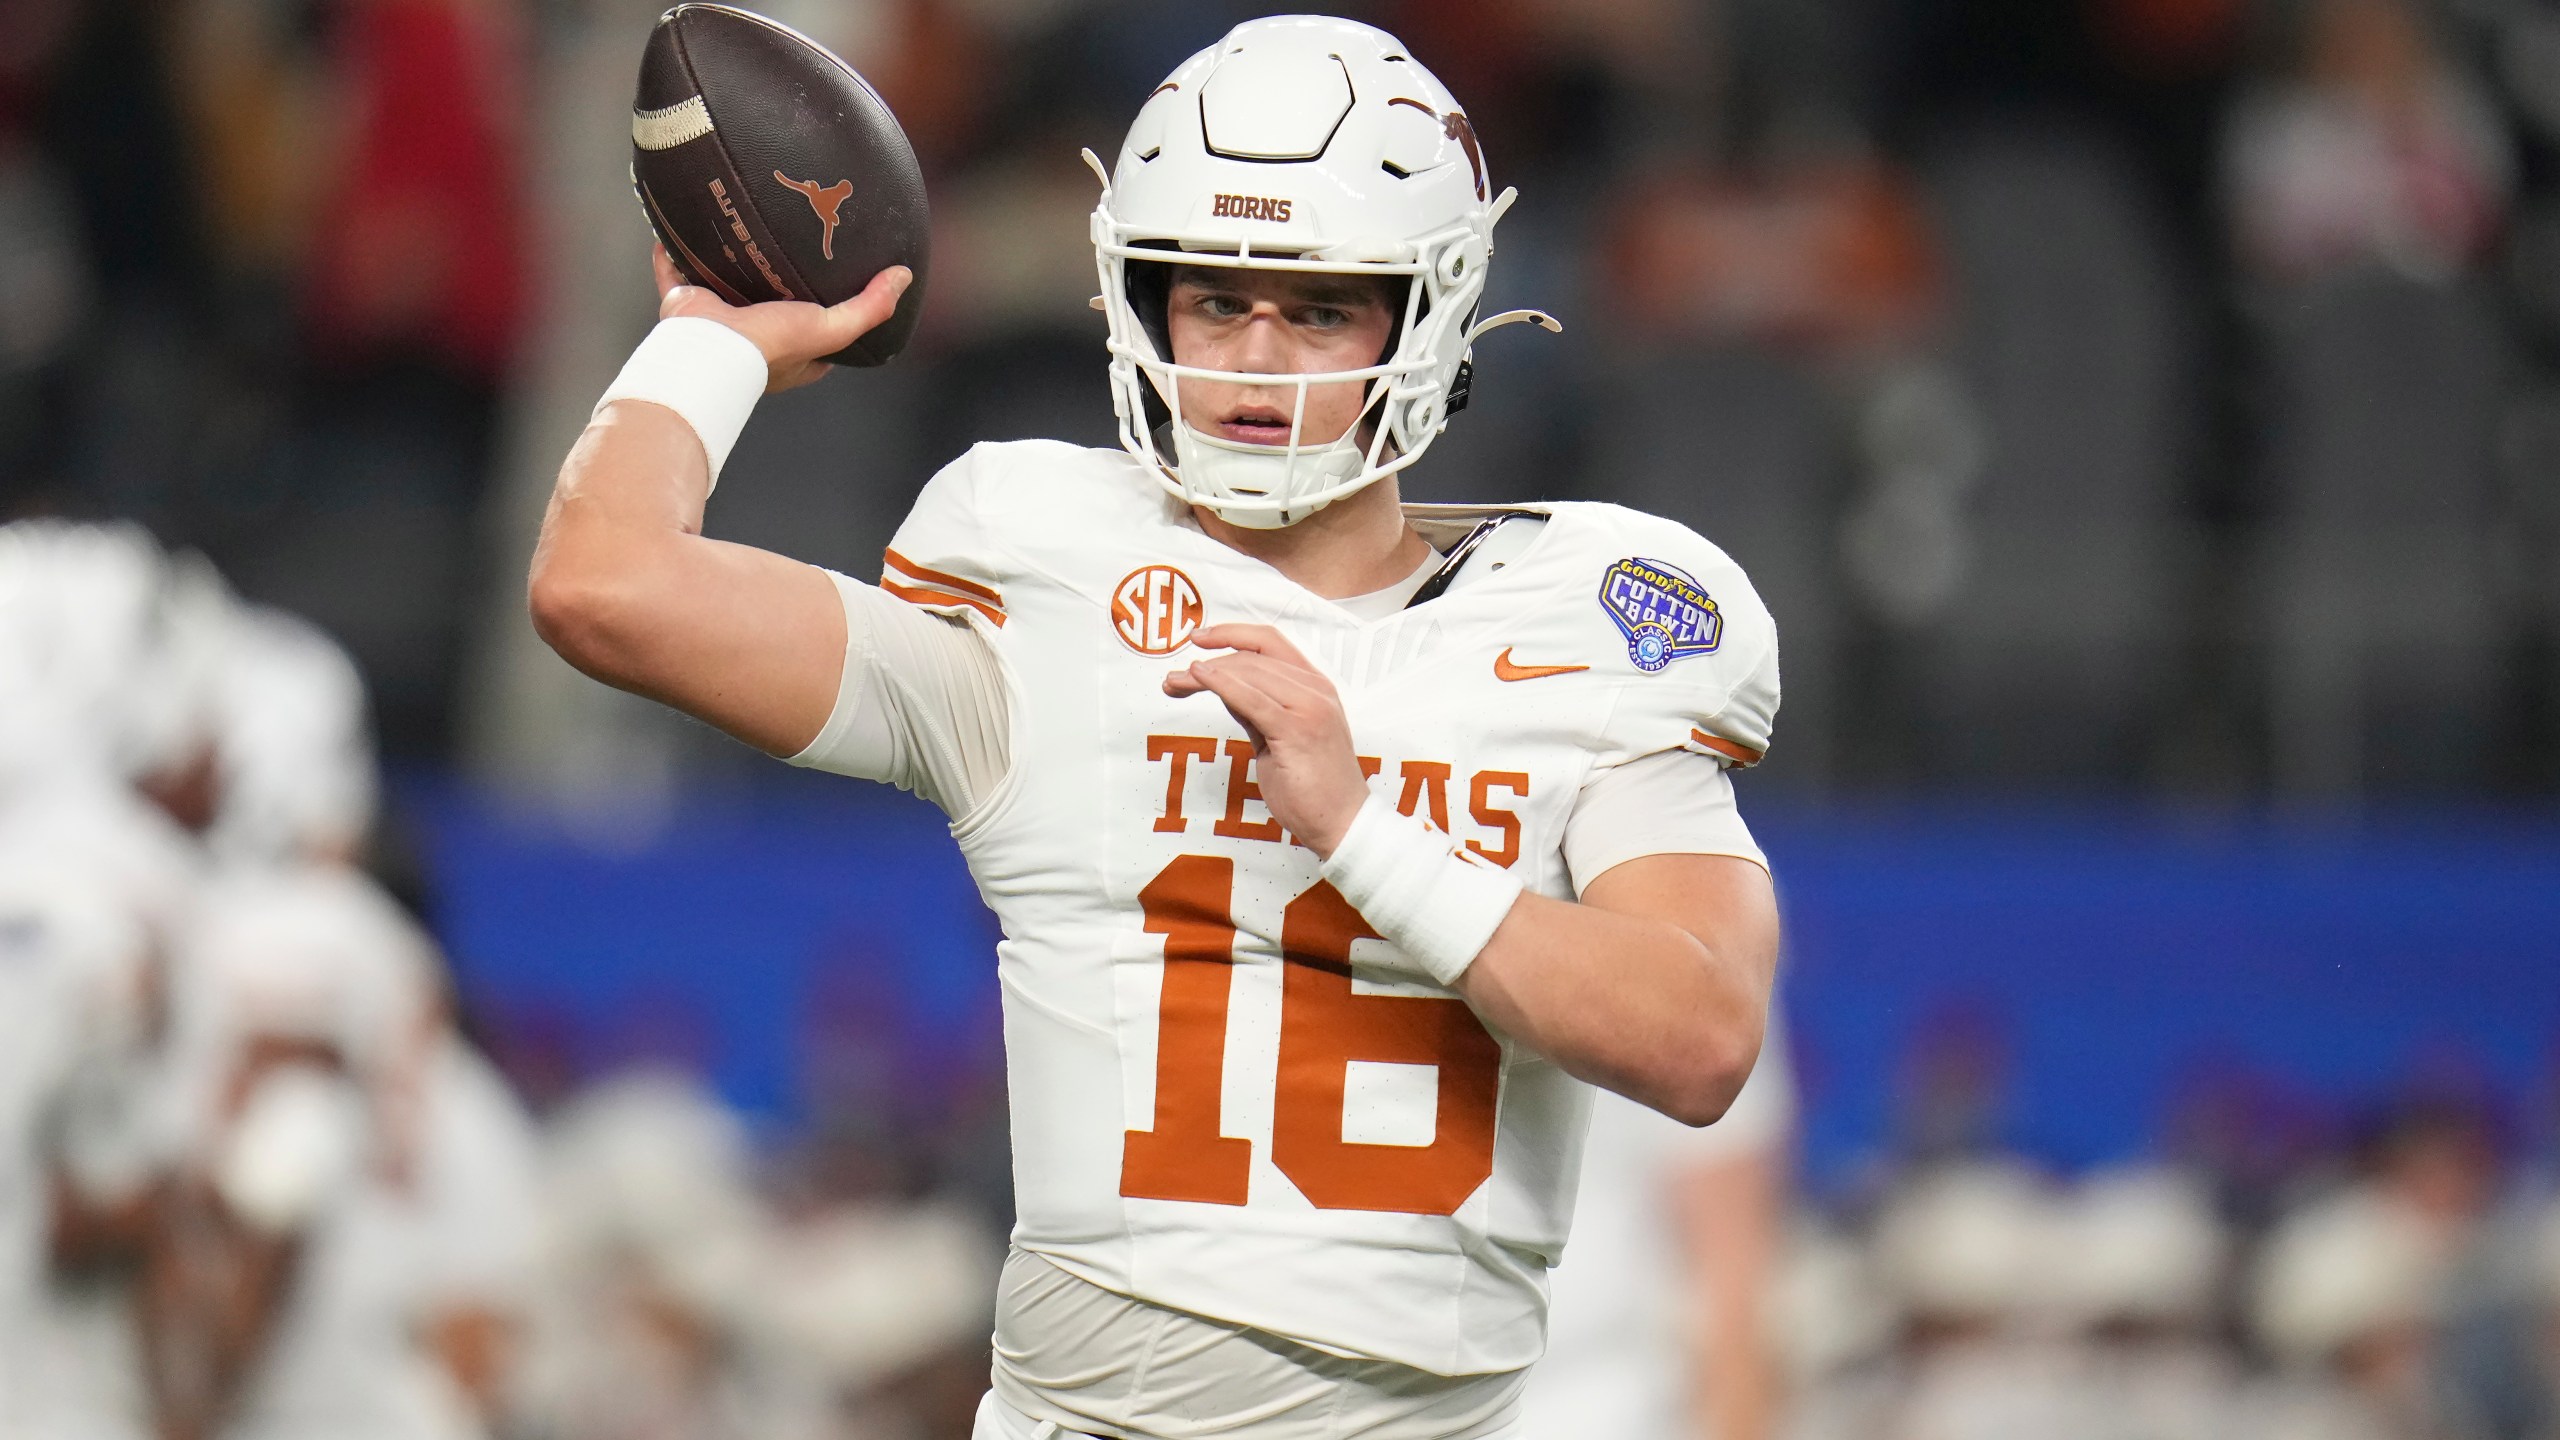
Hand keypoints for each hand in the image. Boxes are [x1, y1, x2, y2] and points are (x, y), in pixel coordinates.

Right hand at [651, 244, 910, 393]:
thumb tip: (903, 276)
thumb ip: (870, 308)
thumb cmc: (772, 347)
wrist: (710, 351)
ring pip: (724, 283)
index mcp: (791, 352)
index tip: (835, 277)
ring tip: (735, 225)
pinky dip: (672, 255)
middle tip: (783, 241)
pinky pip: (675, 272)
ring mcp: (718, 321)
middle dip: (775, 277)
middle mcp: (753, 338)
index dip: (829, 306)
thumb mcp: (832, 329)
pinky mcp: (684, 305)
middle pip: (769, 299)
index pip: (818, 328)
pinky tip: (674, 229)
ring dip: (727, 260)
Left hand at [1164, 624, 1371, 856]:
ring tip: (1174, 683)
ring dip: (1205, 674)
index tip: (1199, 639)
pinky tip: (1198, 678)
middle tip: (1174, 679)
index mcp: (1316, 687)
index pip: (1270, 642)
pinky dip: (1221, 683)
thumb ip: (1256, 708)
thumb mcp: (1280, 737)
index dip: (1232, 633)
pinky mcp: (1297, 730)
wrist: (1343, 824)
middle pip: (1253, 656)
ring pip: (1249, 671)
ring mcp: (1310, 708)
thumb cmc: (1314, 788)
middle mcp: (1316, 690)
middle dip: (1208, 661)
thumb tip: (1224, 686)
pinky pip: (1251, 698)